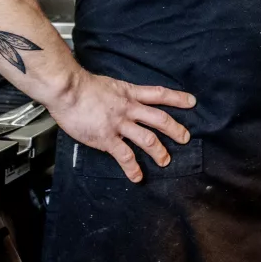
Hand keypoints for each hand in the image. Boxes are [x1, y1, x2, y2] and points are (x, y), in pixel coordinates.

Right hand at [47, 70, 195, 182]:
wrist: (68, 90)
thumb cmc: (83, 86)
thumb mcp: (110, 84)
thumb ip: (120, 94)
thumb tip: (124, 98)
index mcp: (130, 93)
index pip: (159, 94)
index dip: (178, 98)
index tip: (192, 102)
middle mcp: (129, 109)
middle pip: (159, 119)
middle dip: (175, 129)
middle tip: (185, 138)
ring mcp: (119, 124)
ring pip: (147, 139)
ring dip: (159, 151)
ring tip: (165, 161)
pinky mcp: (106, 138)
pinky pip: (124, 155)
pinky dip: (132, 168)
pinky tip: (137, 177)